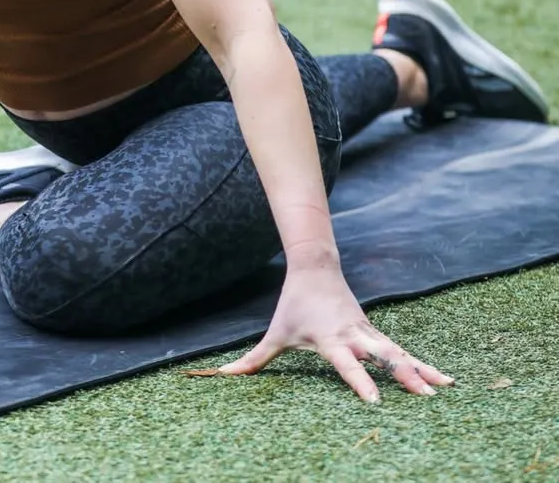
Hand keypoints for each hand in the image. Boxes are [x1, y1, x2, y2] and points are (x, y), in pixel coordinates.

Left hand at [218, 268, 453, 401]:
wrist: (314, 266)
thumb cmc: (293, 305)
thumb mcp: (275, 332)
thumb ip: (254, 358)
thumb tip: (224, 376)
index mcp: (330, 338)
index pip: (346, 363)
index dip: (359, 381)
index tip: (374, 402)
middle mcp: (354, 335)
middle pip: (381, 356)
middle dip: (401, 375)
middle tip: (424, 396)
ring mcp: (368, 332)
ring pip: (397, 352)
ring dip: (420, 370)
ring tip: (444, 389)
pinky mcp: (375, 332)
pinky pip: (401, 350)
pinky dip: (422, 363)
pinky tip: (444, 379)